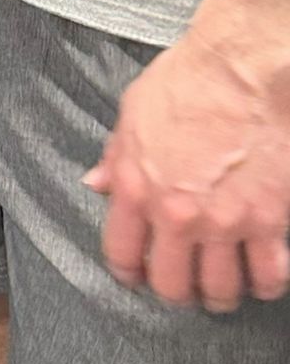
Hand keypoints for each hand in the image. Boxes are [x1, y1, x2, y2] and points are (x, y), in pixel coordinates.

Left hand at [88, 26, 289, 311]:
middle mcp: (176, 214)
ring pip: (220, 289)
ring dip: (219, 294)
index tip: (137, 275)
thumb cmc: (185, 82)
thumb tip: (95, 183)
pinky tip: (259, 276)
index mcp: (134, 187)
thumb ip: (115, 157)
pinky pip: (267, 275)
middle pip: (172, 284)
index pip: (122, 253)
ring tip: (220, 287)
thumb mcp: (132, 113)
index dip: (129, 271)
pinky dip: (264, 283)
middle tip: (184, 284)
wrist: (240, 69)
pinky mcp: (267, 220)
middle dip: (176, 290)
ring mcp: (223, 222)